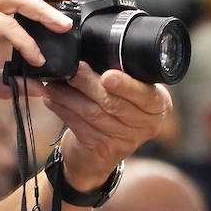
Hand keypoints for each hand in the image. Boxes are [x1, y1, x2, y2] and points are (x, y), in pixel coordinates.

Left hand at [41, 64, 172, 189]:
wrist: (98, 154)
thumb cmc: (113, 112)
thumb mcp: (125, 94)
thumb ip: (119, 77)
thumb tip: (89, 56)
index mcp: (158, 105)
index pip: (144, 94)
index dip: (126, 86)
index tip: (108, 76)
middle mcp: (147, 125)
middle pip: (114, 103)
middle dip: (88, 84)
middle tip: (71, 71)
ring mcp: (126, 141)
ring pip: (94, 114)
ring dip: (69, 97)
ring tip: (53, 85)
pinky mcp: (103, 150)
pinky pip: (80, 126)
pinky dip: (63, 111)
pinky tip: (52, 101)